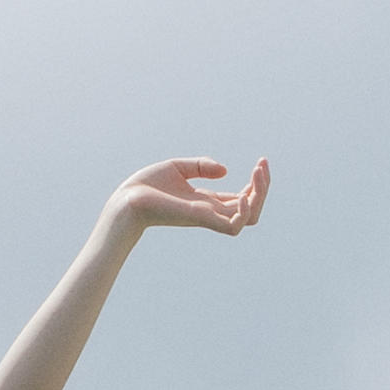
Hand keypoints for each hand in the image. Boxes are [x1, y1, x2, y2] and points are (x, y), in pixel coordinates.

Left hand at [103, 156, 270, 240]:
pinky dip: (245, 211)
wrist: (126, 200)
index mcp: (208, 202)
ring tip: (257, 175)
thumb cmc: (146, 186)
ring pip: (249, 218)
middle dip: (264, 187)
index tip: (261, 162)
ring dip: (260, 196)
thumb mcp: (179, 168)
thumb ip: (202, 166)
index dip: (257, 183)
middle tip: (262, 165)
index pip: (243, 199)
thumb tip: (226, 170)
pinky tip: (242, 193)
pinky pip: (234, 226)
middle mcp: (211, 212)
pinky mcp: (200, 220)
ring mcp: (207, 218)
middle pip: (252, 209)